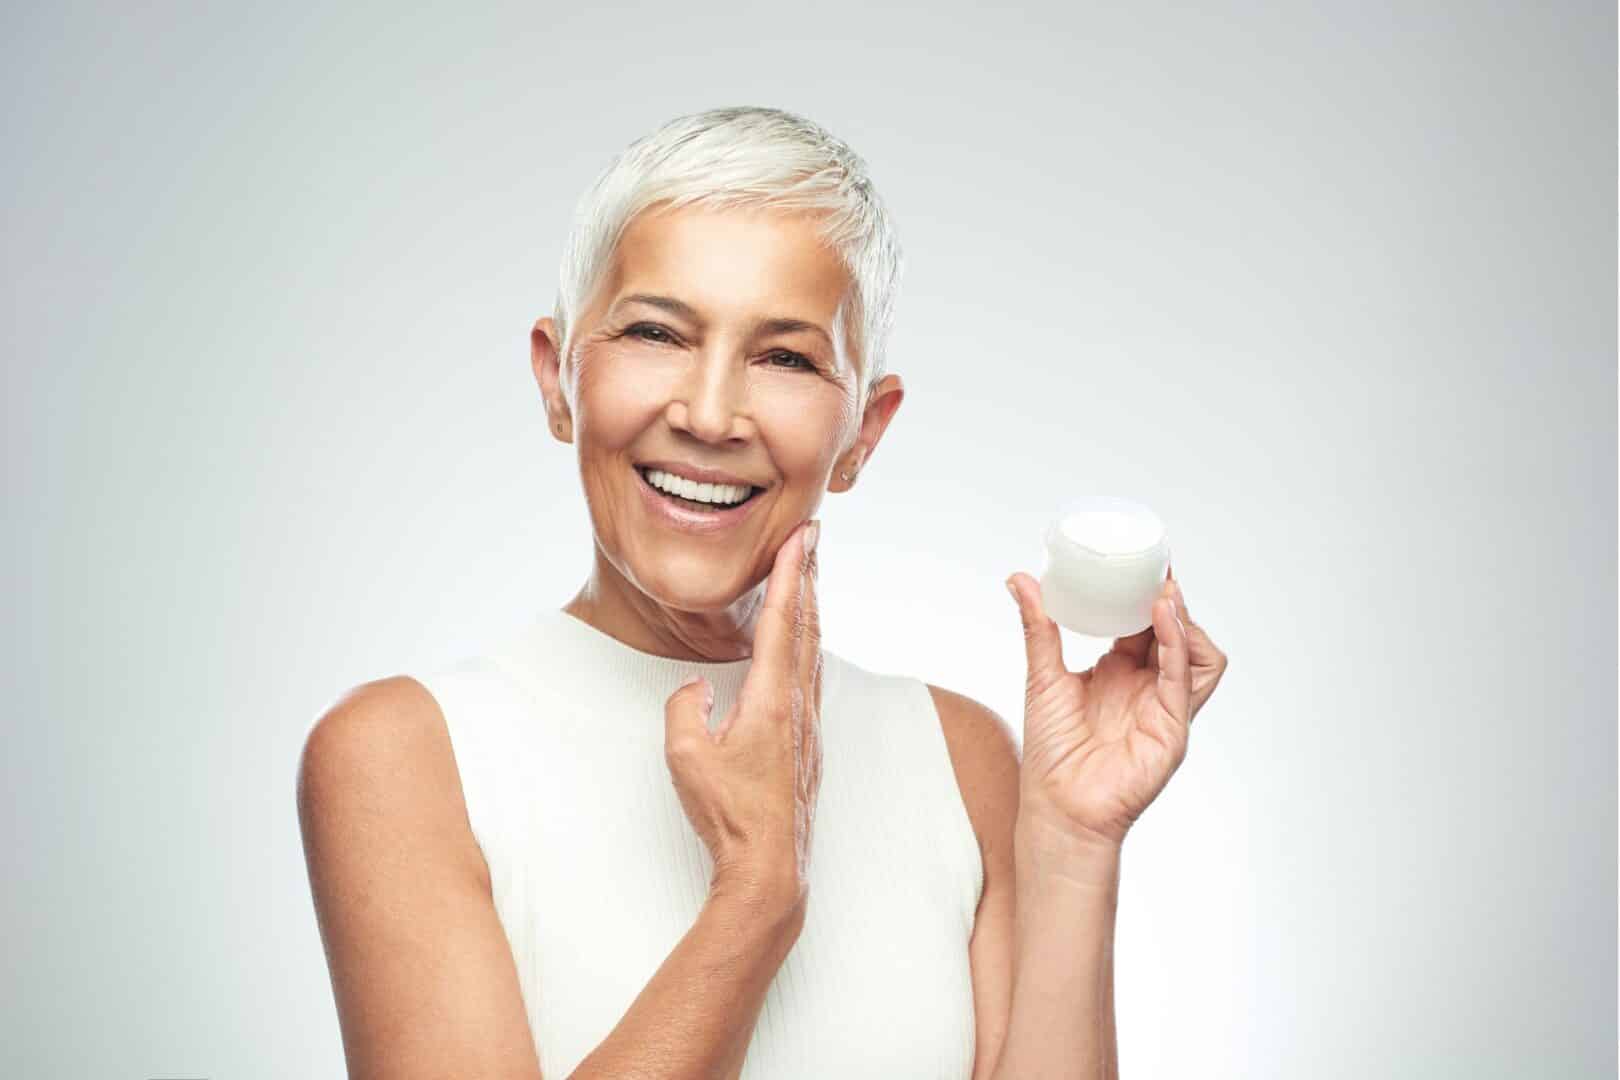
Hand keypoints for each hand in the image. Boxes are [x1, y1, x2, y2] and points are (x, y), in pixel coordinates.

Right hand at [664, 519, 823, 912]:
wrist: (770, 866)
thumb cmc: (729, 816)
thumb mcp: (685, 758)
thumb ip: (685, 710)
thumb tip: (697, 689)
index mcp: (771, 700)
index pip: (781, 620)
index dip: (791, 574)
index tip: (802, 537)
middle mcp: (798, 705)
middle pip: (807, 625)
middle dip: (809, 576)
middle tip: (813, 538)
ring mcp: (808, 726)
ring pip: (813, 650)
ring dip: (812, 608)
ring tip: (810, 577)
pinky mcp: (808, 745)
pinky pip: (812, 678)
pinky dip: (809, 645)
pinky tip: (805, 647)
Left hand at [1005, 564, 1228, 850]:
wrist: (1057, 808)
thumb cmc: (1051, 753)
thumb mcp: (1042, 676)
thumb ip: (1038, 627)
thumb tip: (1019, 579)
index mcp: (1121, 672)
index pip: (1145, 623)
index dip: (1146, 593)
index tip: (1138, 561)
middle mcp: (1148, 687)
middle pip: (1174, 633)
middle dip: (1168, 599)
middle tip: (1154, 568)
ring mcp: (1165, 707)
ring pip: (1197, 653)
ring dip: (1184, 620)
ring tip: (1163, 592)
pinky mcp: (1173, 728)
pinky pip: (1186, 679)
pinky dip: (1179, 645)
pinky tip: (1164, 618)